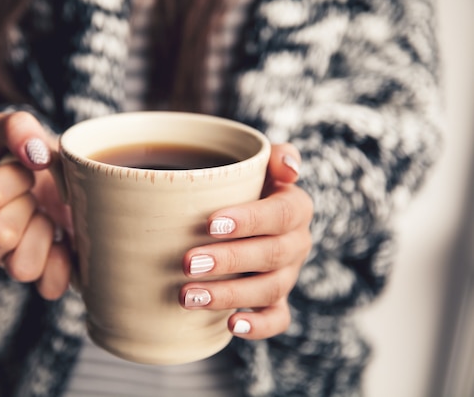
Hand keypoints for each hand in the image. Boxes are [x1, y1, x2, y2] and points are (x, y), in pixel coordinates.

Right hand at [0, 111, 71, 299]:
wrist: (61, 180)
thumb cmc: (30, 159)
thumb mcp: (16, 130)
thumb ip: (16, 128)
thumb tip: (32, 152)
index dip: (18, 175)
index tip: (28, 168)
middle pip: (0, 234)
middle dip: (29, 206)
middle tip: (37, 196)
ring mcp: (9, 266)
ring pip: (21, 267)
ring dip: (43, 236)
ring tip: (47, 218)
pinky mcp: (42, 281)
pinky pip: (50, 287)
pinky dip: (63, 265)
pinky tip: (64, 241)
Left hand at [180, 143, 313, 339]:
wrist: (248, 217)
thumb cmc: (247, 188)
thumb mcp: (259, 166)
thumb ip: (275, 157)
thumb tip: (289, 166)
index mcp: (295, 208)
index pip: (279, 215)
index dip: (248, 220)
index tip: (210, 224)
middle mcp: (296, 243)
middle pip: (271, 255)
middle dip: (229, 260)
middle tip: (188, 262)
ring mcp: (287, 275)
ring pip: (269, 290)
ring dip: (229, 295)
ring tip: (187, 296)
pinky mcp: (277, 301)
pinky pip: (278, 319)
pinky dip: (258, 326)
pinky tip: (231, 326)